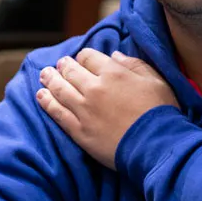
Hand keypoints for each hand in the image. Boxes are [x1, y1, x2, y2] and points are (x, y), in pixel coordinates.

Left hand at [36, 49, 177, 168]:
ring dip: (49, 80)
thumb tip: (114, 55)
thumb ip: (134, 64)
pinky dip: (46, 102)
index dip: (83, 57)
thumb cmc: (161, 112)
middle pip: (70, 71)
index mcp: (113, 72)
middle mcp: (94, 87)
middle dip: (63, 66)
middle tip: (57, 65)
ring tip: (44, 75)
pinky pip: (57, 113)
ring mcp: (84, 109)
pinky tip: (41, 96)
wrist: (155, 145)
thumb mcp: (156, 80)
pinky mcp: (79, 130)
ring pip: (59, 90)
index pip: (88, 57)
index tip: (81, 60)